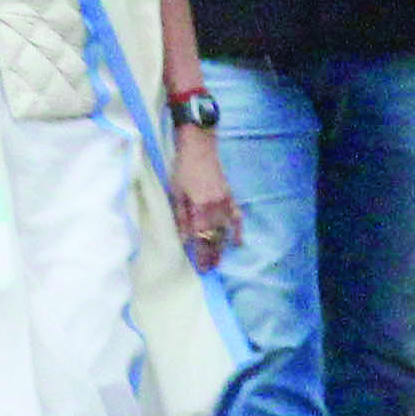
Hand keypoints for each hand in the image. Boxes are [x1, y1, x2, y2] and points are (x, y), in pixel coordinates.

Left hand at [167, 127, 236, 269]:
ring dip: (221, 247)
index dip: (200, 253)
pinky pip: (236, 217)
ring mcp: (225, 202)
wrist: (199, 145)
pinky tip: (237, 243)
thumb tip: (182, 237)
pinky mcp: (230, 196)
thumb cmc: (183, 167)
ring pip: (225, 231)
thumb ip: (180, 216)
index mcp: (199, 207)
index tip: (200, 268)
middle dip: (211, 255)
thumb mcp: (176, 191)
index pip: (200, 237)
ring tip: (218, 262)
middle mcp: (215, 207)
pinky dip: (237, 230)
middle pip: (214, 237)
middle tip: (209, 270)